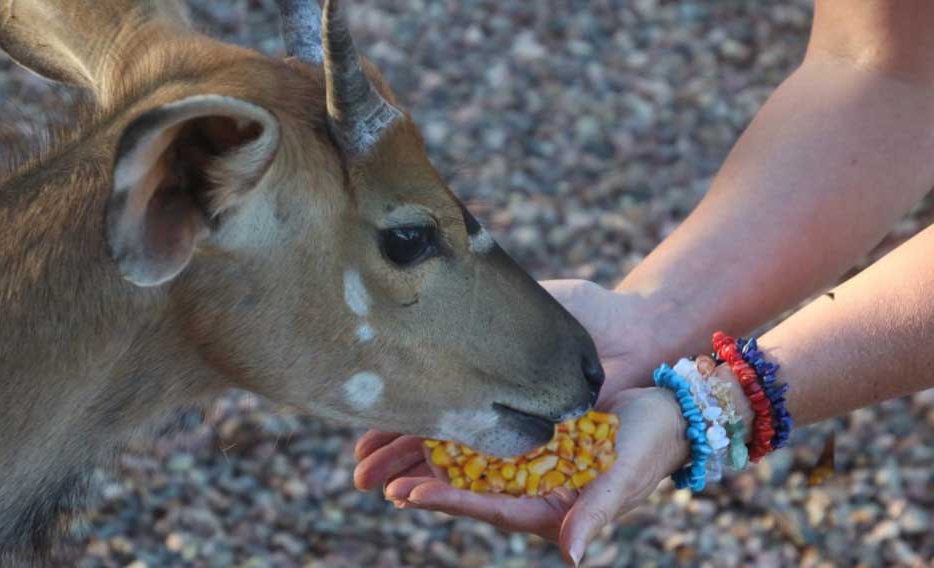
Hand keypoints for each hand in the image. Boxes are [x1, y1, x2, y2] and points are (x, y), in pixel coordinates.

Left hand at [353, 280, 682, 564]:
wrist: (670, 409)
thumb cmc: (652, 446)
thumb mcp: (624, 477)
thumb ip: (597, 513)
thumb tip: (572, 555)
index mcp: (550, 506)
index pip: (488, 506)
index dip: (448, 500)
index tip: (407, 493)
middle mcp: (531, 486)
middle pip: (467, 485)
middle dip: (422, 481)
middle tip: (370, 475)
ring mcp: (528, 459)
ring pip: (468, 458)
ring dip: (428, 454)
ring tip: (380, 450)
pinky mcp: (529, 432)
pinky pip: (484, 431)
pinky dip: (455, 427)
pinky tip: (426, 416)